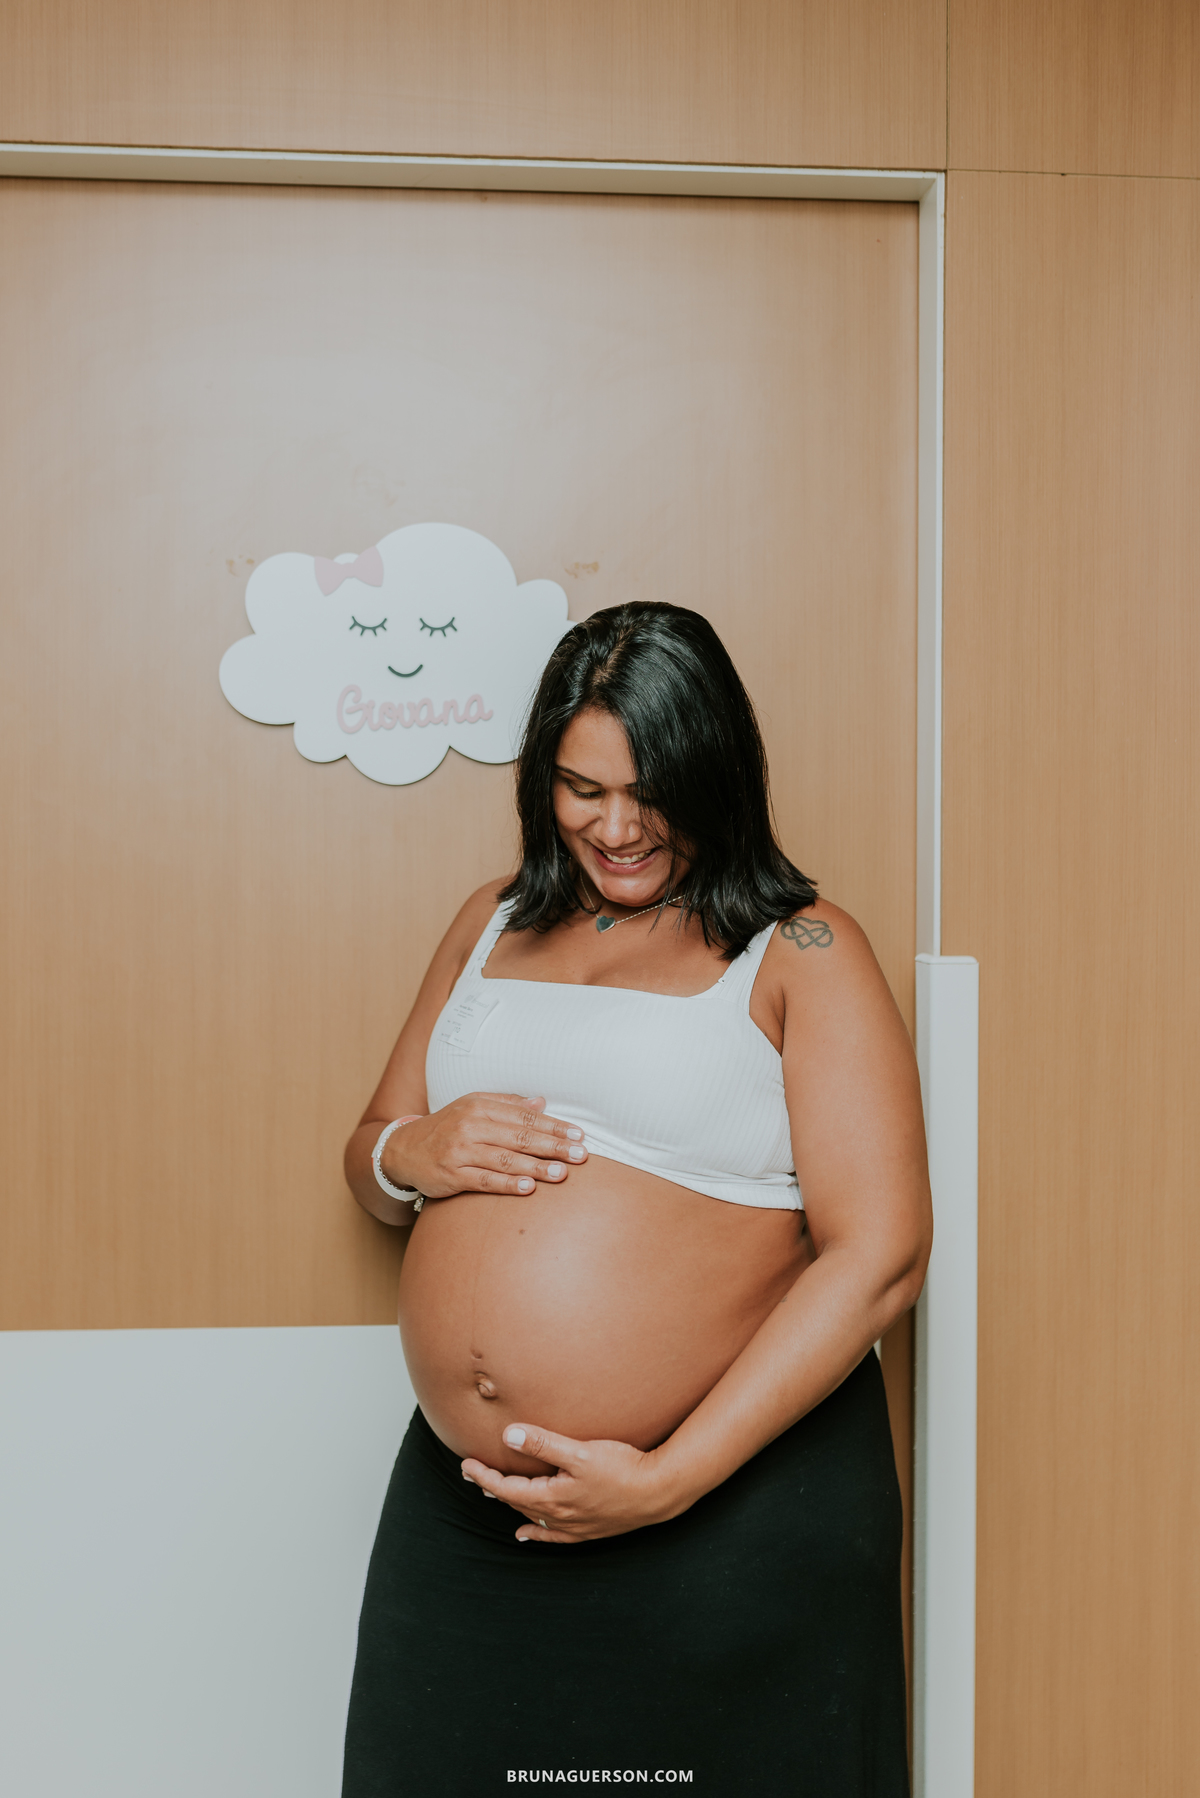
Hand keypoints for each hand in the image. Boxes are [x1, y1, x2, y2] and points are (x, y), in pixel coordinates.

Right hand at [382, 1094, 586, 1199]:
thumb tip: (541, 1102)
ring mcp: (460, 1151)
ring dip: (536, 1167)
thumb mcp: (472, 1106)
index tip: (578, 1135)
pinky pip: (484, 1180)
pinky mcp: (452, 1175)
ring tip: (562, 1173)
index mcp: (479, 1106)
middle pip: (519, 1136)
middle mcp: (470, 1125)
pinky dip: (508, 1185)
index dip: (554, 1126)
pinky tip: (528, 1188)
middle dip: (553, 1146)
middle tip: (580, 1155)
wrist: (402, 1149)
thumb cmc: (446, 1127)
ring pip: (505, 1159)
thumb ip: (507, 1104)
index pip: (525, 1115)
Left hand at [461, 1423, 677, 1542]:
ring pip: (532, 1517)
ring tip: (494, 1495)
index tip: (466, 1464)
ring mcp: (574, 1525)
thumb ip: (543, 1443)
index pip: (508, 1488)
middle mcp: (559, 1515)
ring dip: (511, 1504)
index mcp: (552, 1497)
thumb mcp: (580, 1452)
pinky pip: (553, 1535)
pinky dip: (536, 1533)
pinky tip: (527, 1534)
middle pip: (516, 1502)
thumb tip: (507, 1436)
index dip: (485, 1476)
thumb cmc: (622, 1468)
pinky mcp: (589, 1529)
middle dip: (493, 1487)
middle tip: (472, 1474)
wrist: (657, 1493)